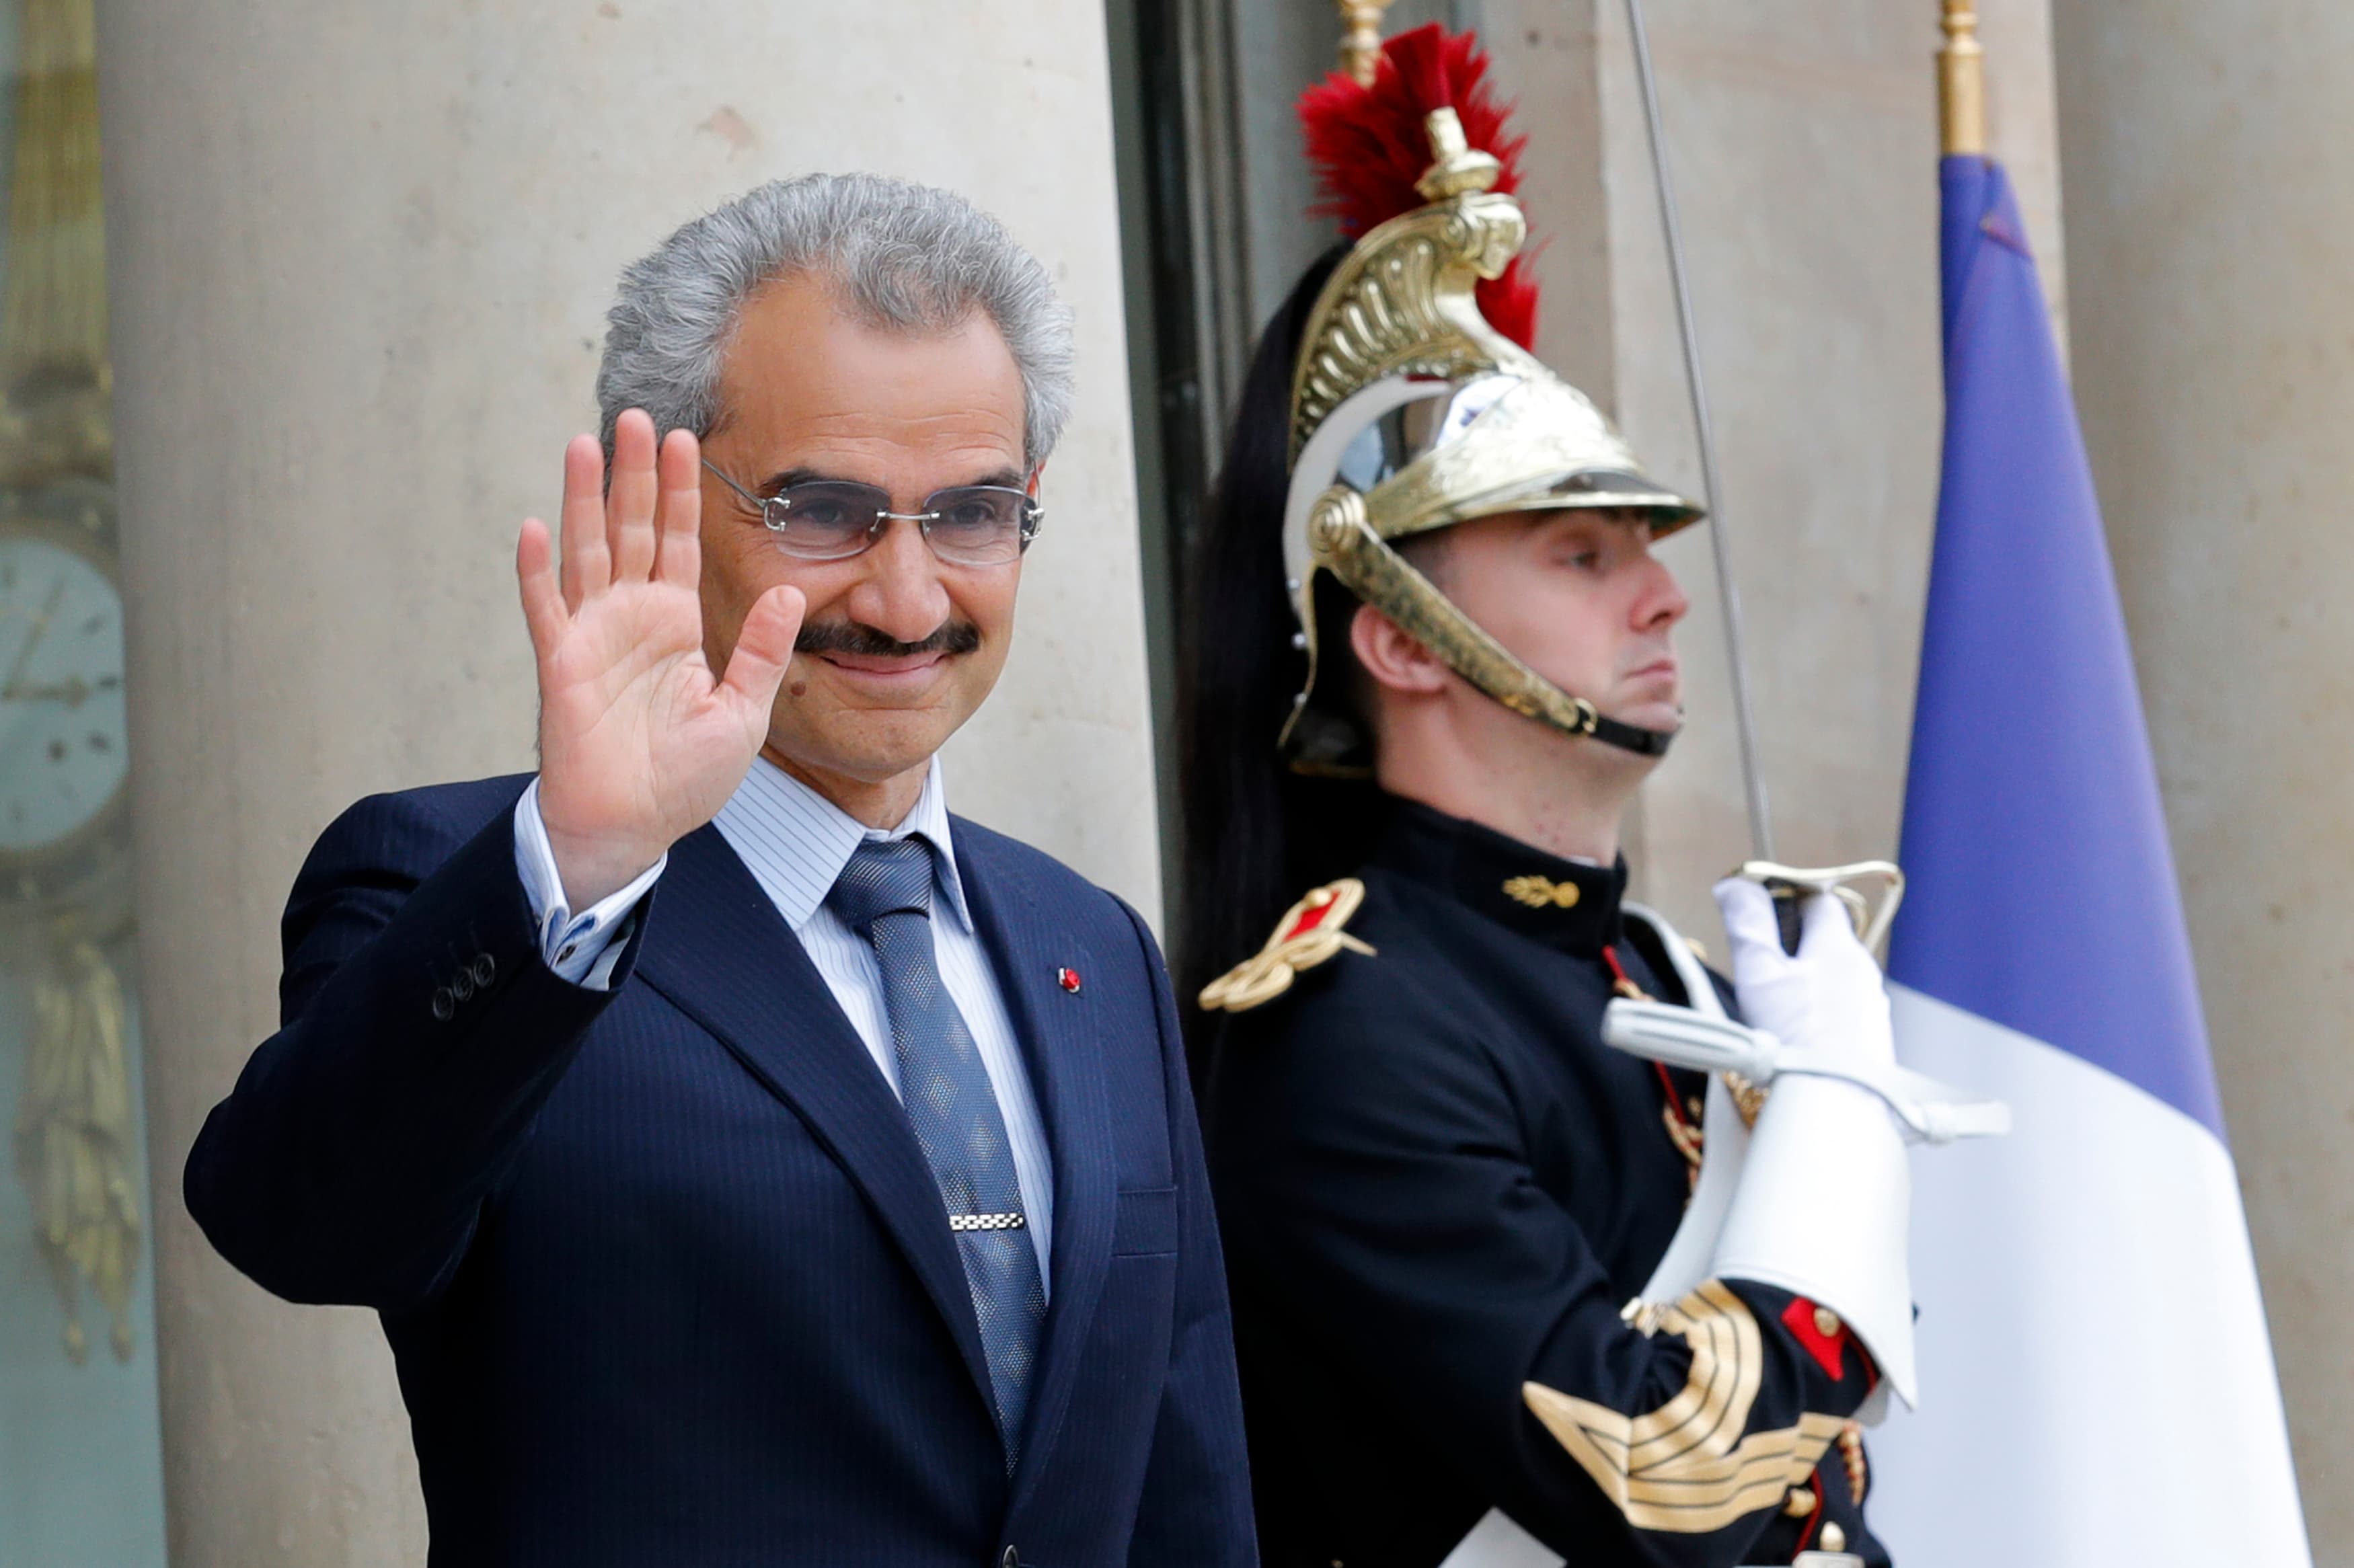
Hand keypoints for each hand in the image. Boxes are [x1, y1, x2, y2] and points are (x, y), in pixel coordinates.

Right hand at [517, 410, 803, 907]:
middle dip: (635, 474)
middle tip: (635, 417)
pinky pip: (547, 608)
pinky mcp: (561, 663)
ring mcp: (592, 635)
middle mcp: (633, 617)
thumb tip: (789, 593)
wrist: (634, 826)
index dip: (681, 491)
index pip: (679, 542)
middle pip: (633, 529)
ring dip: (584, 499)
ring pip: (588, 551)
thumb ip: (761, 651)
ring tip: (585, 444)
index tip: (683, 439)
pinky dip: (539, 570)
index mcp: (676, 623)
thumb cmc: (685, 777)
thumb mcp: (742, 711)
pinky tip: (537, 527)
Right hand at [1711, 877, 1894, 1073]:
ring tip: (1773, 1008)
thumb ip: (1748, 924)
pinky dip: (1819, 1011)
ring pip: (1834, 976)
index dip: (1787, 895)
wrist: (1838, 1101)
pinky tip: (1797, 1035)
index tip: (1757, 908)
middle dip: (1791, 944)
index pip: (1819, 898)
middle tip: (1755, 966)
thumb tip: (1735, 885)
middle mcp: (1863, 969)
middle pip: (1826, 939)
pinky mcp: (1872, 1038)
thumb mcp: (1759, 972)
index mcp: (1838, 945)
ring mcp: (1872, 1006)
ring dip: (1805, 980)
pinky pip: (1842, 1010)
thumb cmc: (1796, 1035)